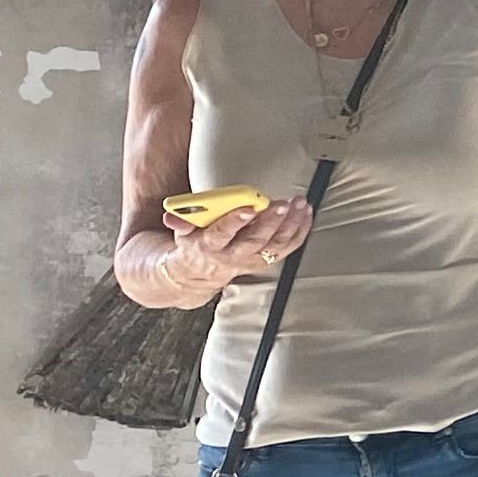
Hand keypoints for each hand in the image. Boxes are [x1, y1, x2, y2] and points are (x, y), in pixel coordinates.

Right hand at [163, 195, 312, 298]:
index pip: (222, 234)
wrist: (201, 272)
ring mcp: (252, 260)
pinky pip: (287, 247)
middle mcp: (233, 256)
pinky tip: (306, 214)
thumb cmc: (194, 245)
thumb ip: (180, 222)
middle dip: (270, 222)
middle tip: (282, 204)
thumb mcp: (182, 234)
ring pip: (275, 245)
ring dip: (290, 224)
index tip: (248, 208)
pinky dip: (300, 231)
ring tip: (299, 205)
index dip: (235, 221)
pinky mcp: (266, 259)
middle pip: (254, 240)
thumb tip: (171, 216)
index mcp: (210, 246)